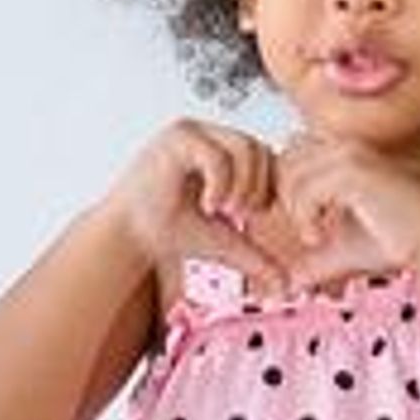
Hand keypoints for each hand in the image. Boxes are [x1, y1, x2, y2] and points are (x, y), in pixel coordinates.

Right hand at [105, 119, 282, 285]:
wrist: (132, 234)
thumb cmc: (172, 231)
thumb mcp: (227, 243)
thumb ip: (259, 258)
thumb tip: (287, 286)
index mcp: (225, 152)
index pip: (269, 157)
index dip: (270, 188)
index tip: (250, 216)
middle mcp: (211, 136)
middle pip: (262, 149)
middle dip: (258, 187)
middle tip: (238, 214)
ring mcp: (194, 133)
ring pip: (245, 147)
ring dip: (242, 185)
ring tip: (224, 209)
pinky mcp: (176, 137)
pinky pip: (217, 155)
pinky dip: (221, 184)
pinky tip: (209, 205)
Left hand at [268, 132, 419, 288]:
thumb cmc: (399, 241)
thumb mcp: (344, 244)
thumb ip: (314, 255)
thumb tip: (289, 282)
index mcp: (349, 153)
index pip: (295, 152)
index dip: (291, 185)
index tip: (306, 220)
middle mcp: (348, 147)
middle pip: (288, 158)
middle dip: (287, 197)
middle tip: (307, 229)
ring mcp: (350, 156)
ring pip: (291, 174)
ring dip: (295, 212)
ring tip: (314, 238)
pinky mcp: (352, 173)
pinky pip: (305, 191)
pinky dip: (304, 219)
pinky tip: (318, 237)